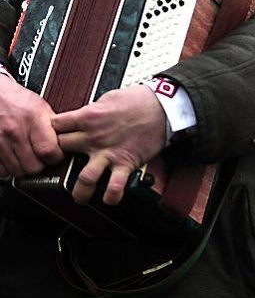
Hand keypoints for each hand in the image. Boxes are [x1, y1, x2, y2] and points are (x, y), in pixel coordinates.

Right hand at [0, 76, 63, 176]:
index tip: (56, 155)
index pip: (49, 151)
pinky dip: (7, 168)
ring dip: (24, 168)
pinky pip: (1, 171)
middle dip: (40, 165)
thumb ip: (54, 126)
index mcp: (33, 120)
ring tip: (27, 157)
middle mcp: (15, 132)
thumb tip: (71, 139)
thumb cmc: (17, 100)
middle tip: (41, 158)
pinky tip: (13, 158)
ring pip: (17, 171)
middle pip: (33, 166)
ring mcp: (0, 141)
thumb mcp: (41, 107)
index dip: (56, 157)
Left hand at [52, 85, 166, 205]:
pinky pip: (115, 185)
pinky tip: (108, 199)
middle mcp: (94, 137)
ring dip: (78, 190)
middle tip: (58, 165)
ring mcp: (109, 153)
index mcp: (88, 117)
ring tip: (78, 196)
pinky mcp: (125, 163)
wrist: (163, 107)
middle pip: (60, 151)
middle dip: (55, 158)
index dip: (48, 131)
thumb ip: (90, 111)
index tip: (50, 137)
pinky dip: (111, 196)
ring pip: (84, 178)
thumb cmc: (138, 100)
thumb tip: (81, 118)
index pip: (54, 126)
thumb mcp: (107, 98)